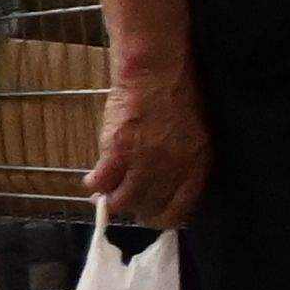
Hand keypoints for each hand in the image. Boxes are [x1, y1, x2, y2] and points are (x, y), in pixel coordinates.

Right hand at [89, 63, 206, 228]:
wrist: (157, 72)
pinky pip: (101, 182)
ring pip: (123, 200)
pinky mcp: (117, 151)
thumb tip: (169, 184)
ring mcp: (144, 161)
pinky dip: (94, 185)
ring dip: (115, 200)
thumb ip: (186, 160)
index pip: (180, 209)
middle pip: (149, 208)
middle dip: (138, 210)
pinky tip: (92, 182)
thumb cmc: (181, 96)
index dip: (164, 218)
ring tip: (110, 194)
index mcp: (197, 163)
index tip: (155, 216)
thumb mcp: (197, 133)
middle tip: (129, 203)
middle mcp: (172, 168)